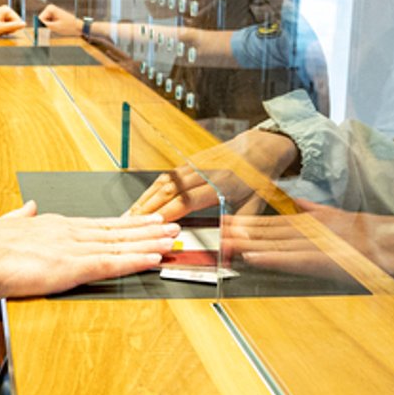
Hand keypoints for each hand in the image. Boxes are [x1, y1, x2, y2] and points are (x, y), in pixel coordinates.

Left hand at [0, 5, 25, 39]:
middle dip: (9, 29)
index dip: (13, 28)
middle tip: (0, 30)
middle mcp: (6, 9)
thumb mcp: (1, 29)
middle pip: (15, 22)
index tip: (4, 30)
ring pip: (11, 25)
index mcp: (6, 9)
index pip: (18, 21)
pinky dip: (4, 29)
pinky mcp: (1, 17)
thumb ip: (14, 26)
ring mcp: (3, 13)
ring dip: (6, 29)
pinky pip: (7, 25)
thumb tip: (24, 24)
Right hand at [0, 202, 176, 298]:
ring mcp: (69, 248)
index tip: (143, 221)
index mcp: (52, 225)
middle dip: (145, 229)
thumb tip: (26, 208)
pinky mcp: (67, 268)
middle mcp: (65, 232)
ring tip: (171, 240)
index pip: (97, 224)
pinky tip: (151, 259)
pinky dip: (133, 261)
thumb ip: (19, 217)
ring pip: (119, 245)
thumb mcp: (3, 225)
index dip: (124, 224)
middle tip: (171, 226)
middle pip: (115, 230)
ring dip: (148, 243)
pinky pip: (109, 265)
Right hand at [38, 3, 83, 37]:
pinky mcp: (53, 17)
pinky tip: (56, 29)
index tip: (45, 32)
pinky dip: (50, 28)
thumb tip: (36, 28)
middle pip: (41, 21)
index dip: (42, 27)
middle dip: (44, 27)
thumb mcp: (55, 27)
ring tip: (56, 30)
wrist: (79, 27)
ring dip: (48, 28)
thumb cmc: (69, 26)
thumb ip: (44, 26)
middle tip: (51, 32)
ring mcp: (52, 13)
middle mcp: (50, 9)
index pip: (39, 19)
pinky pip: (48, 24)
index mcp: (50, 9)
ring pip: (44, 23)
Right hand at [127, 129, 299, 221]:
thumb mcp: (256, 204)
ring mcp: (196, 164)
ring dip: (146, 198)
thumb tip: (233, 247)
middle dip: (148, 208)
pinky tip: (144, 198)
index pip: (187, 200)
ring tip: (132, 213)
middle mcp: (205, 172)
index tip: (153, 225)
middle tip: (131, 223)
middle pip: (170, 190)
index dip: (168, 212)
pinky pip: (168, 175)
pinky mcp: (191, 161)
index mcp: (221, 184)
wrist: (261, 146)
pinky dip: (153, 187)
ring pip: (165, 181)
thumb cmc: (258, 176)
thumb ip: (242, 226)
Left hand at [220, 202, 360, 283]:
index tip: (225, 222)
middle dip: (239, 232)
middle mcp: (307, 231)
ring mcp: (313, 244)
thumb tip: (297, 203)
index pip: (271, 223)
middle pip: (266, 232)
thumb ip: (314, 210)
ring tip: (224, 243)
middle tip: (214, 231)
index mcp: (309, 222)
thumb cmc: (368, 236)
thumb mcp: (336, 217)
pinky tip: (252, 258)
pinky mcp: (322, 260)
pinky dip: (271, 259)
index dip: (246, 223)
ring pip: (273, 244)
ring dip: (248, 244)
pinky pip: (292, 260)